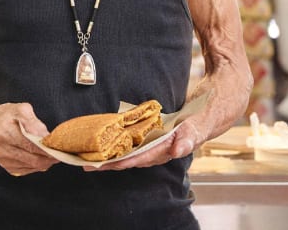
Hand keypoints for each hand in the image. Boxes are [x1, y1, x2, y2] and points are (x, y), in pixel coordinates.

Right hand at [0, 102, 56, 176]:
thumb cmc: (4, 115)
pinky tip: (43, 158)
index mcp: (5, 134)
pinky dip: (37, 165)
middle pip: (33, 159)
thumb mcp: (19, 109)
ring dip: (46, 162)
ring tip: (55, 154)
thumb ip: (33, 121)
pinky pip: (27, 170)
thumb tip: (45, 135)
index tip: (60, 147)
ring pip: (31, 166)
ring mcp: (4, 161)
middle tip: (62, 153)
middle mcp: (3, 150)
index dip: (47, 149)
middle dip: (50, 158)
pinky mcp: (6, 167)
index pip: (31, 145)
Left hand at [84, 118, 203, 171]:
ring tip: (89, 160)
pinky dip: (115, 150)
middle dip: (108, 164)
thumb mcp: (192, 133)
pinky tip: (103, 149)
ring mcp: (149, 150)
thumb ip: (186, 142)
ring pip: (125, 157)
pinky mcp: (146, 144)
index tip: (107, 164)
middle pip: (127, 161)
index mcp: (162, 152)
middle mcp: (153, 154)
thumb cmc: (194, 128)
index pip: (139, 158)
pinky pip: (128, 150)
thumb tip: (178, 151)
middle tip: (88, 165)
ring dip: (108, 159)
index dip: (123, 161)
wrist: (198, 123)